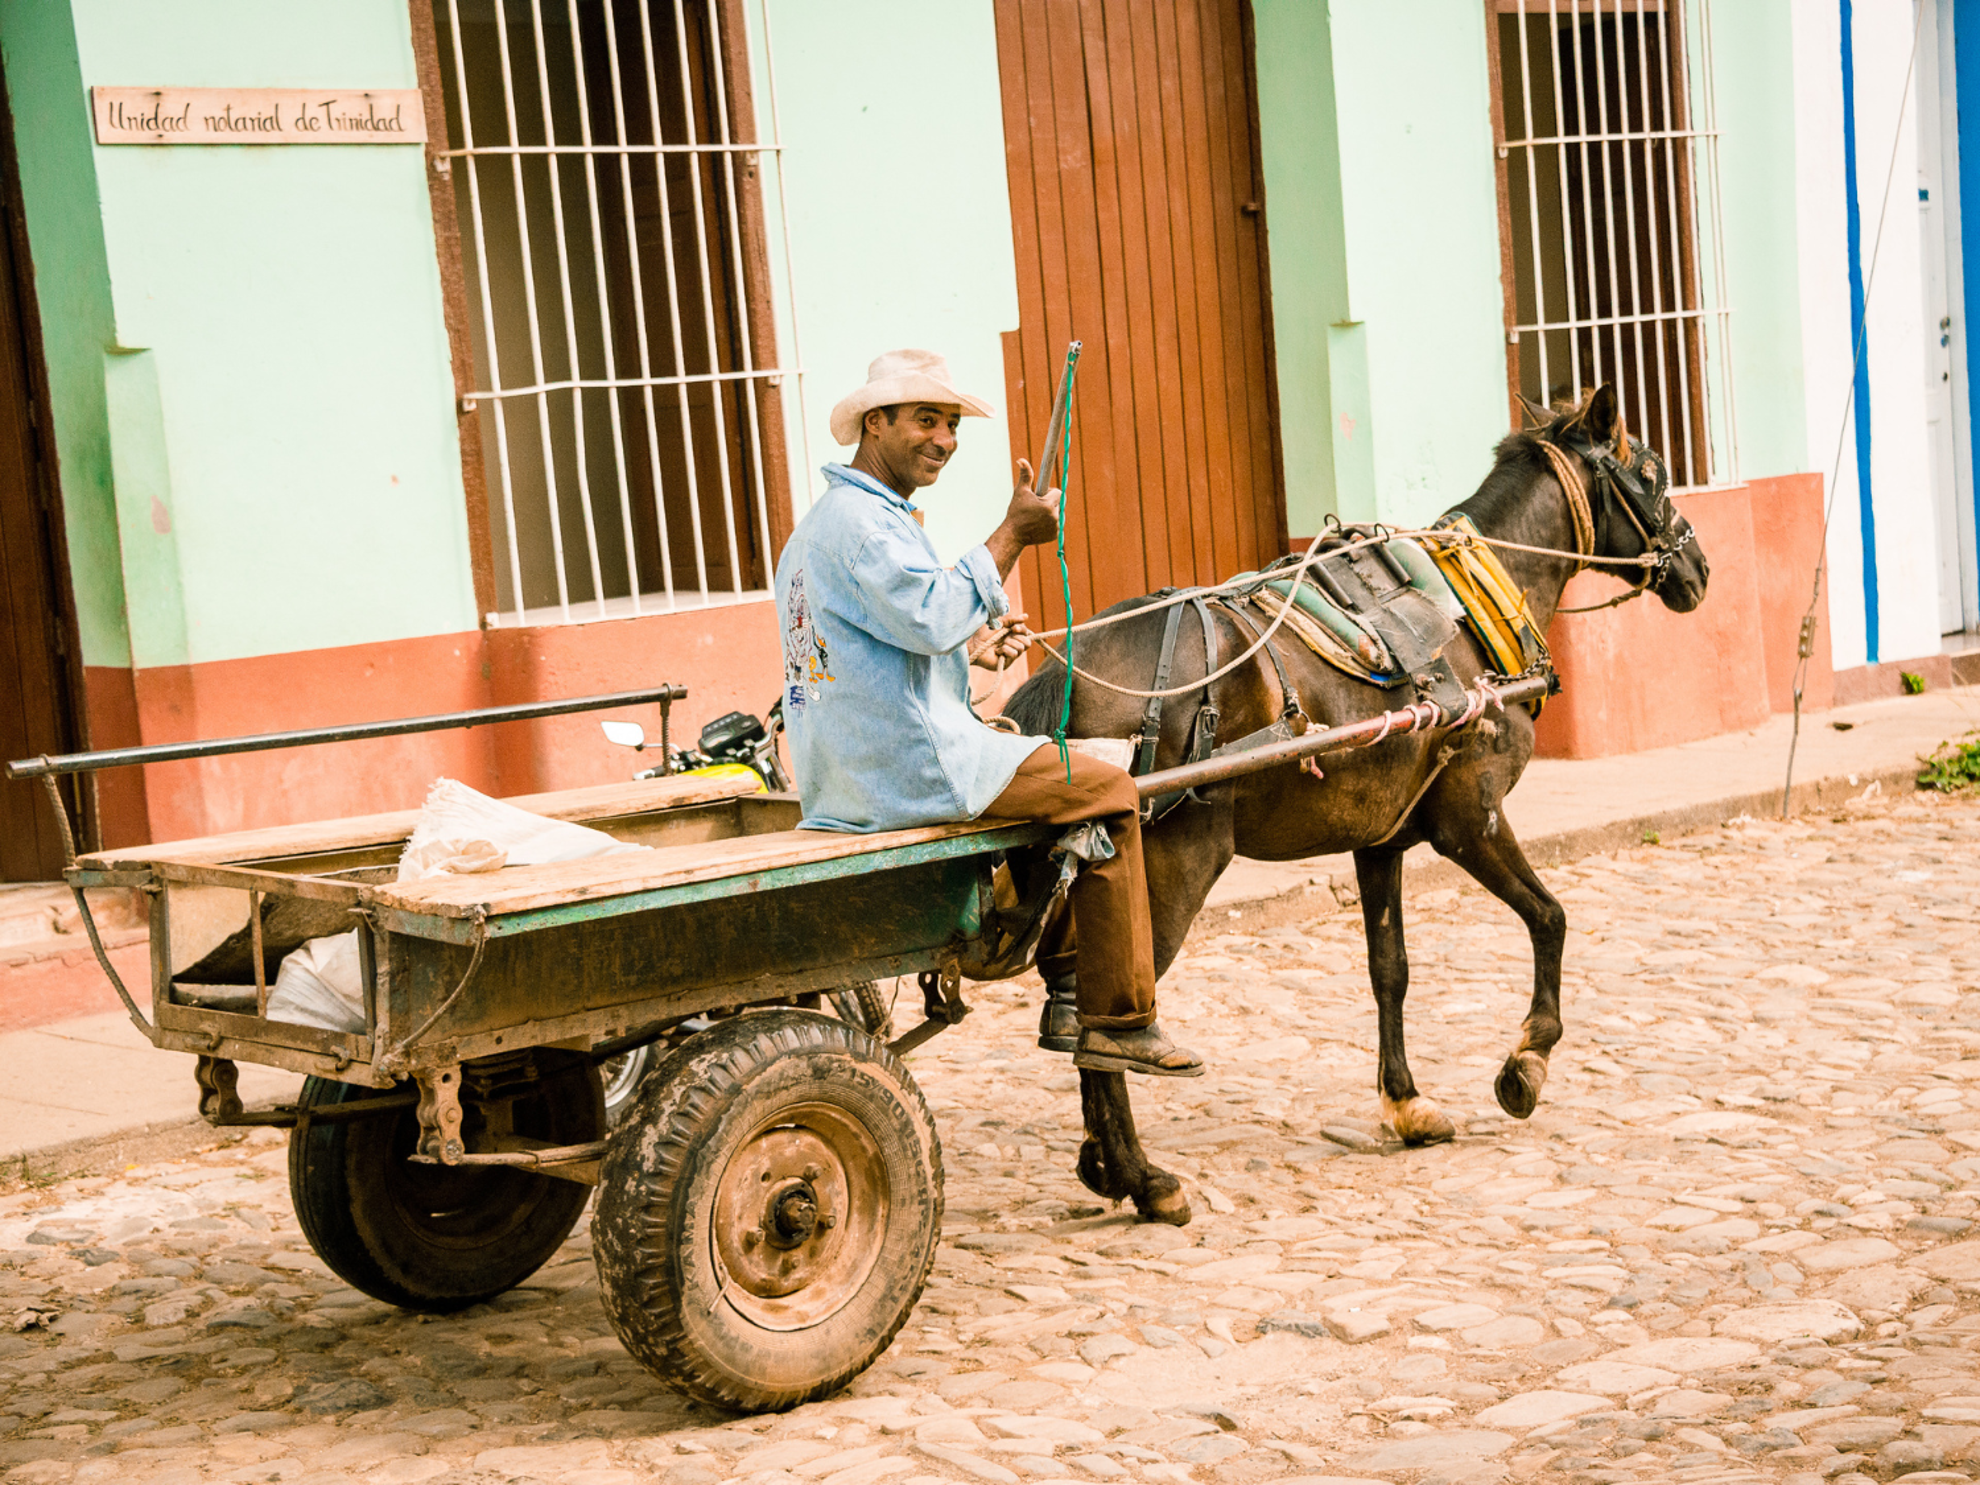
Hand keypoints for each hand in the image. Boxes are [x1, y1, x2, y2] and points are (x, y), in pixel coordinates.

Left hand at [969, 615, 1034, 669]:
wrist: (972, 643)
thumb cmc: (982, 633)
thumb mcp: (998, 622)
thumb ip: (1011, 619)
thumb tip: (1026, 616)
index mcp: (1012, 636)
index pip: (1026, 633)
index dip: (1022, 629)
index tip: (1014, 627)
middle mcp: (1013, 646)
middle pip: (1028, 642)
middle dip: (1017, 637)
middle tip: (1006, 637)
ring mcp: (1010, 656)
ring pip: (1021, 648)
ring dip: (1009, 643)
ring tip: (999, 644)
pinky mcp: (1006, 663)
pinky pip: (1014, 654)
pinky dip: (1005, 650)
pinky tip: (996, 651)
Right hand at [985, 459, 1062, 577]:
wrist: (1013, 535)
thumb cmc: (1016, 513)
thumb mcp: (1020, 492)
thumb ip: (1026, 476)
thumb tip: (1022, 460)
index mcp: (1048, 504)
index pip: (1058, 493)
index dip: (1049, 492)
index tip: (1040, 496)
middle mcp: (1054, 516)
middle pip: (1057, 503)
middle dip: (1049, 503)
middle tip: (1035, 507)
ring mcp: (1055, 527)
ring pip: (1057, 514)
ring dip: (1050, 513)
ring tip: (1035, 517)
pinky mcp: (1055, 535)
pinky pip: (1056, 525)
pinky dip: (1049, 524)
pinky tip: (1038, 525)